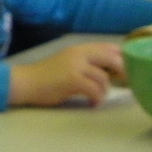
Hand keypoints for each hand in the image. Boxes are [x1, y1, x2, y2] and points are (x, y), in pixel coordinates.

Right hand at [9, 41, 123, 106]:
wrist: (25, 82)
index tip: (126, 71)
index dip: (122, 58)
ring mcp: (75, 66)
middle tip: (124, 84)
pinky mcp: (72, 79)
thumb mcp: (68, 63)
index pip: (109, 48)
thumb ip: (86, 63)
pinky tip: (92, 103)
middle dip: (123, 72)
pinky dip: (97, 99)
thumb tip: (111, 72)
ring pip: (104, 78)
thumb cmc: (46, 76)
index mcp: (79, 48)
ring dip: (105, 91)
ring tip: (97, 97)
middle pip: (112, 59)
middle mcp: (79, 54)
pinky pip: (95, 90)